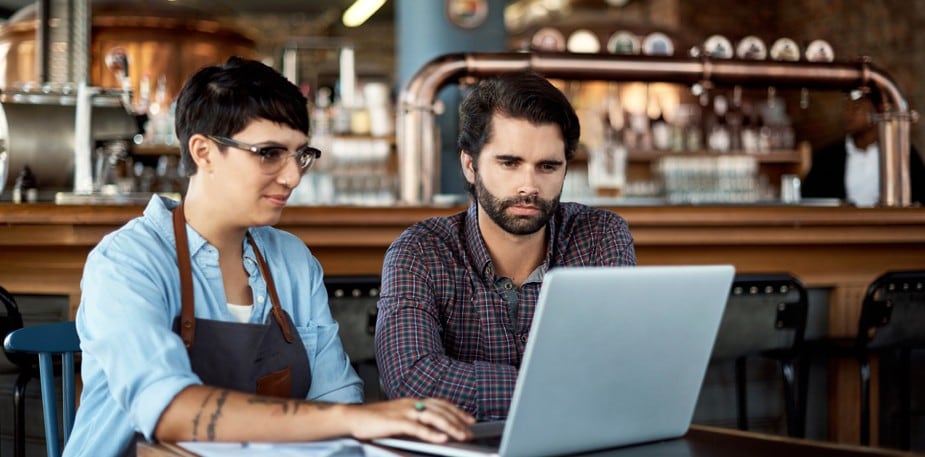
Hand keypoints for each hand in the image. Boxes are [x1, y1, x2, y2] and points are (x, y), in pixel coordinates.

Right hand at [344, 398, 474, 442]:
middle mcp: (411, 403)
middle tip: (471, 431)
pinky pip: (417, 428)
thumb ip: (415, 420)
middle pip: (441, 410)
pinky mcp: (396, 422)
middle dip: (458, 421)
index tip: (470, 419)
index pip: (440, 403)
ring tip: (462, 436)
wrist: (352, 417)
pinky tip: (441, 438)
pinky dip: (431, 433)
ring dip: (450, 426)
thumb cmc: (373, 419)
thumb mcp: (398, 416)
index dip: (457, 411)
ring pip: (433, 417)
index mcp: (412, 401)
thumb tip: (432, 429)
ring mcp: (404, 411)